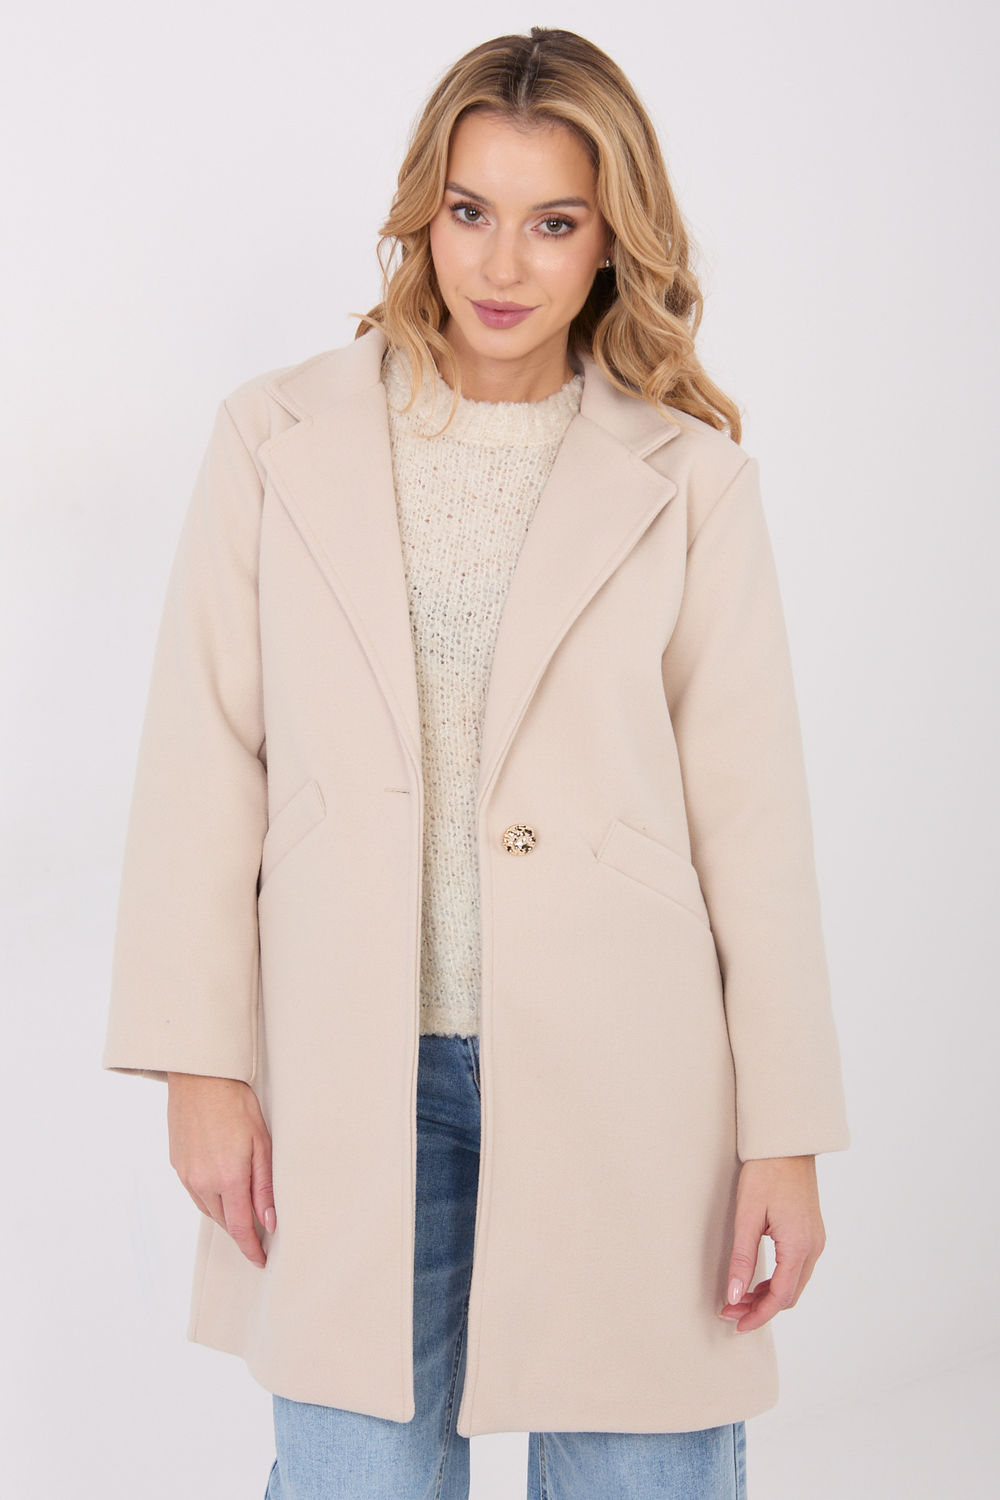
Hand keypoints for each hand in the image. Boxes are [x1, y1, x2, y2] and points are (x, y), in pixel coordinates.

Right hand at [166, 1073, 275, 1267]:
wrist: (201, 1079)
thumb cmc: (237, 1105)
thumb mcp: (261, 1144)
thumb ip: (264, 1187)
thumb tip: (269, 1222)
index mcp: (228, 1178)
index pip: (240, 1229)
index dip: (251, 1249)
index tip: (262, 1260)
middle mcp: (203, 1182)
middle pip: (224, 1222)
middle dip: (241, 1233)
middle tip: (259, 1236)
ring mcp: (186, 1175)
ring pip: (209, 1210)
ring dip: (226, 1216)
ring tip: (243, 1214)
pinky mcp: (177, 1165)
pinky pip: (196, 1194)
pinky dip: (211, 1200)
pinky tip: (222, 1191)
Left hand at [719, 1155, 825, 1332]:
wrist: (787, 1143)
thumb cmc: (765, 1173)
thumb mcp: (747, 1215)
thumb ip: (743, 1258)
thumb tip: (735, 1295)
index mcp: (799, 1246)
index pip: (780, 1297)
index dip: (757, 1316)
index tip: (735, 1324)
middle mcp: (813, 1247)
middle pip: (789, 1295)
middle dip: (761, 1309)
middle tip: (730, 1310)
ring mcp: (815, 1240)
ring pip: (794, 1283)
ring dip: (769, 1296)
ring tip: (739, 1297)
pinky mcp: (811, 1232)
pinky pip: (797, 1268)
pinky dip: (778, 1280)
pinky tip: (758, 1279)